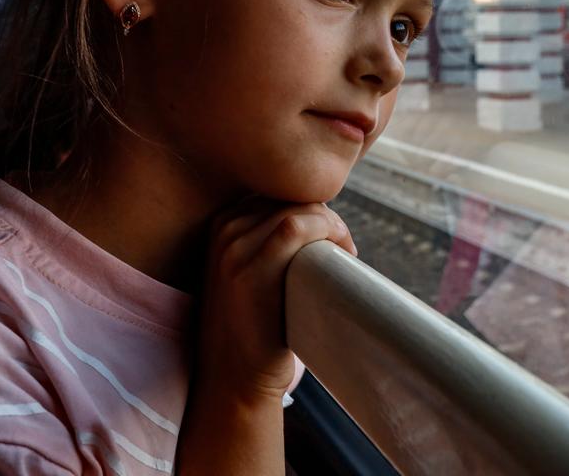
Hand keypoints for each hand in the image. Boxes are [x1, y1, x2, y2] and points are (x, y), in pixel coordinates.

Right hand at [196, 199, 355, 400]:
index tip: (333, 231)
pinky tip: (342, 251)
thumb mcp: (251, 272)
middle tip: (344, 244)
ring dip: (332, 224)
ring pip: (297, 209)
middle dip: (325, 214)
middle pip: (290, 197)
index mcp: (223, 224)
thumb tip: (323, 215)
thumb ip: (271, 241)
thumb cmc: (255, 325)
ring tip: (345, 250)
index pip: (279, 193)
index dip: (313, 205)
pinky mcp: (248, 270)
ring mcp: (232, 249)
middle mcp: (223, 230)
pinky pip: (295, 227)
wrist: (233, 376)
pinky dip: (327, 230)